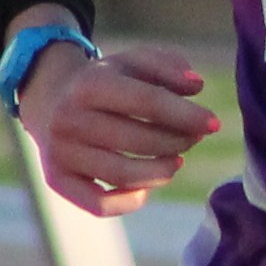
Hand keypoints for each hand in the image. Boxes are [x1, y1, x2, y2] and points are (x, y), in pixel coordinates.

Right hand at [17, 37, 216, 218]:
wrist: (51, 100)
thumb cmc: (107, 82)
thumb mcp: (134, 62)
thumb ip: (168, 66)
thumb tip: (196, 86)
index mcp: (90, 83)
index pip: (148, 102)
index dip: (186, 115)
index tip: (214, 123)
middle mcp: (69, 118)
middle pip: (139, 140)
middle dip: (178, 141)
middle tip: (194, 139)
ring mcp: (61, 152)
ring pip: (123, 174)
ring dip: (162, 171)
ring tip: (177, 160)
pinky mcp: (57, 180)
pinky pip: (100, 204)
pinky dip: (132, 200)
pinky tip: (148, 185)